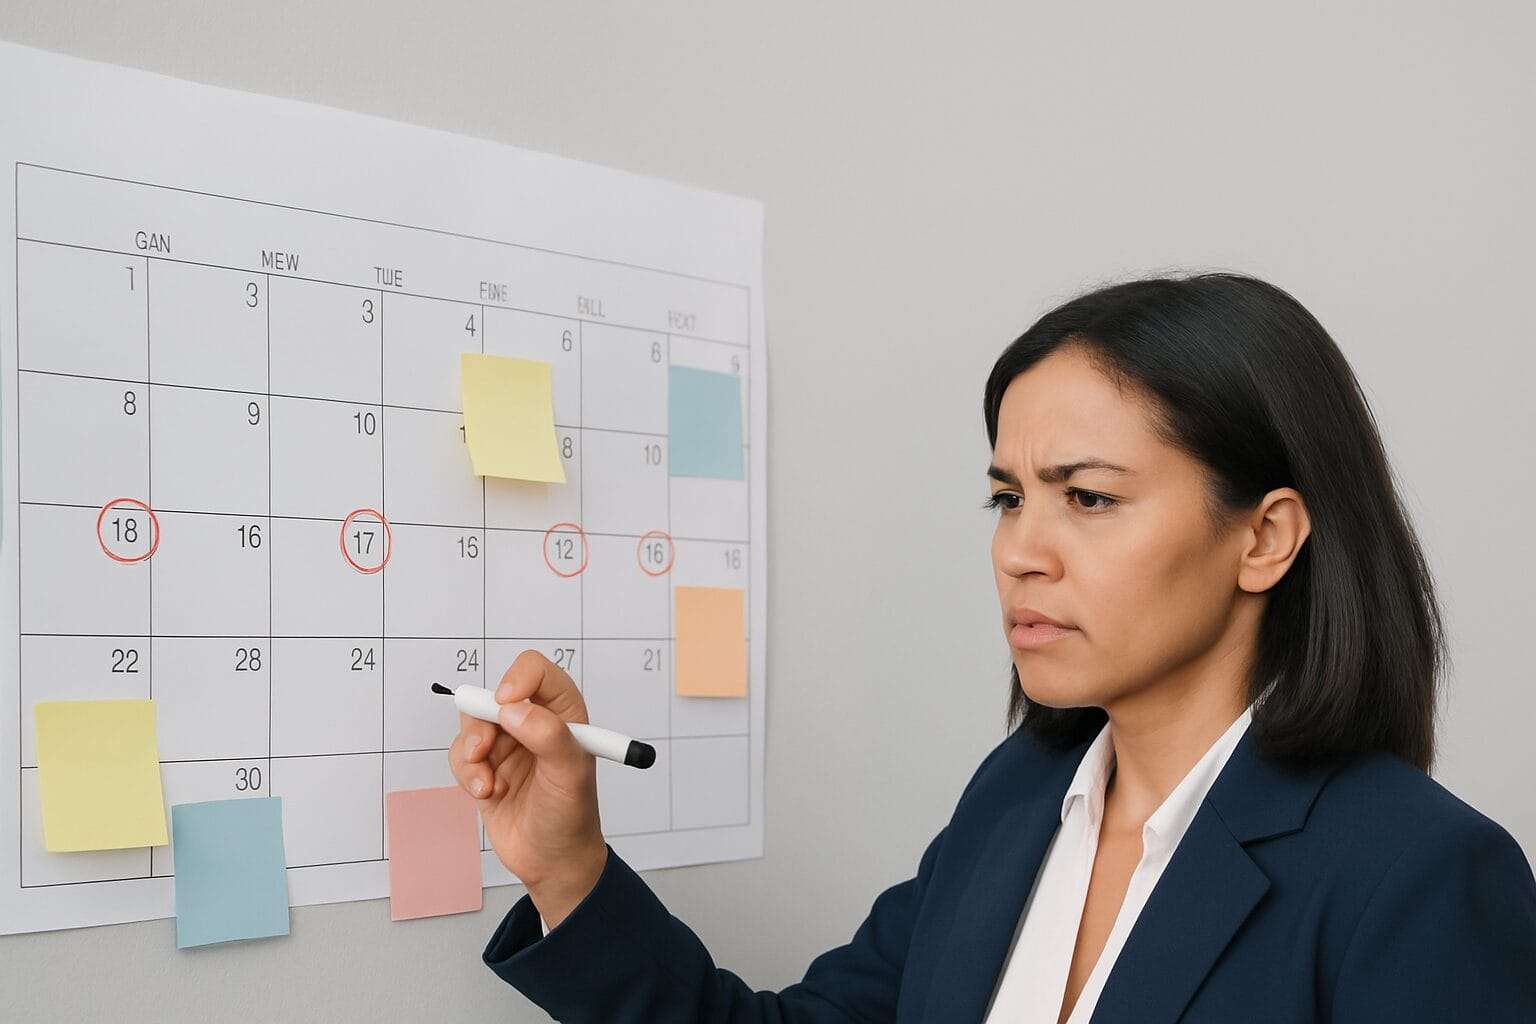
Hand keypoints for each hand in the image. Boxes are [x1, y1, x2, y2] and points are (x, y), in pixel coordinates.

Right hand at [448, 649, 607, 929]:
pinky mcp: (486, 769)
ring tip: (487, 783)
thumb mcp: (570, 775)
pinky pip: (460, 755)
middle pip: (493, 697)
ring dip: (472, 752)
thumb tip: (513, 710)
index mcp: (563, 714)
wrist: (553, 863)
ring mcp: (507, 746)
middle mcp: (533, 723)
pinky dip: (466, 773)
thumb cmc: (571, 816)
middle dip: (483, 722)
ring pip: (472, 726)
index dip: (519, 678)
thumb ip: (549, 737)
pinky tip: (486, 793)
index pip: (537, 672)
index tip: (507, 702)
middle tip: (484, 749)